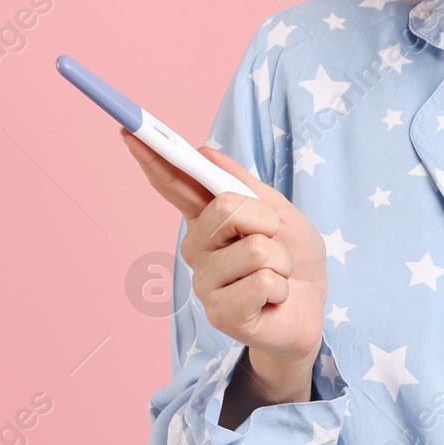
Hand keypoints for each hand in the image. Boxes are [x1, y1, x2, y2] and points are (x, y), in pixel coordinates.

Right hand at [119, 129, 327, 381]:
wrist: (312, 310)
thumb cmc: (294, 261)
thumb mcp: (279, 212)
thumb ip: (243, 184)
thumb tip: (204, 150)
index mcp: (207, 219)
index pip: (174, 185)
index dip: (153, 158)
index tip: (130, 130)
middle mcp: (197, 249)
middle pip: (226, 208)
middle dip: (266, 222)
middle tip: (273, 242)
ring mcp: (205, 283)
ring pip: (255, 249)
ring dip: (282, 261)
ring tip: (277, 276)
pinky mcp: (220, 314)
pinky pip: (263, 281)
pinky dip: (282, 287)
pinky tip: (272, 300)